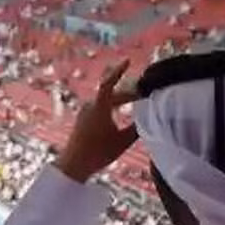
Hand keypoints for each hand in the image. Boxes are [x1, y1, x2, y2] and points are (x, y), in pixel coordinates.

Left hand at [56, 60, 139, 183]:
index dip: (118, 71)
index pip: (109, 84)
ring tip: (138, 103)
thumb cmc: (99, 152)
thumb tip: (151, 117)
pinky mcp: (83, 119)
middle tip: (147, 95)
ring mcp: (85, 112)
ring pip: (107, 101)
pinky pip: (101, 107)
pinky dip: (114, 106)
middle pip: (113, 94)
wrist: (74, 164)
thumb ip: (138, 127)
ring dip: (122, 100)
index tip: (127, 61)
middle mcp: (90, 106)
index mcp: (99, 107)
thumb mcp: (123, 140)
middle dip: (130, 93)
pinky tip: (123, 112)